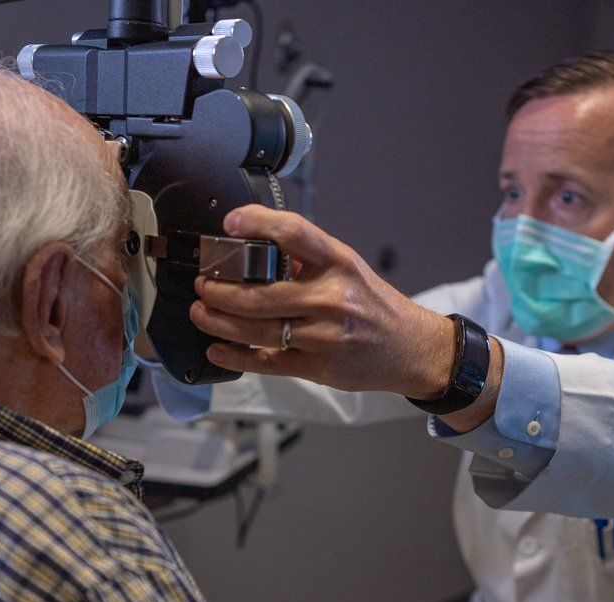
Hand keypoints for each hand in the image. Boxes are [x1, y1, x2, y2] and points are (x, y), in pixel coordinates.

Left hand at [190, 205, 455, 397]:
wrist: (411, 350)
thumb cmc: (375, 306)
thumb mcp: (348, 269)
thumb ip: (306, 260)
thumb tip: (254, 249)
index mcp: (339, 263)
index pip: (294, 233)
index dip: (257, 223)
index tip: (230, 222)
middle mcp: (331, 297)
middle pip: (259, 293)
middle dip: (219, 290)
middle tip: (203, 285)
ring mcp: (324, 335)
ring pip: (256, 329)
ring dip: (218, 321)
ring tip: (201, 313)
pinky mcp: (319, 367)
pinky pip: (266, 362)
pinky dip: (235, 357)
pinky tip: (217, 350)